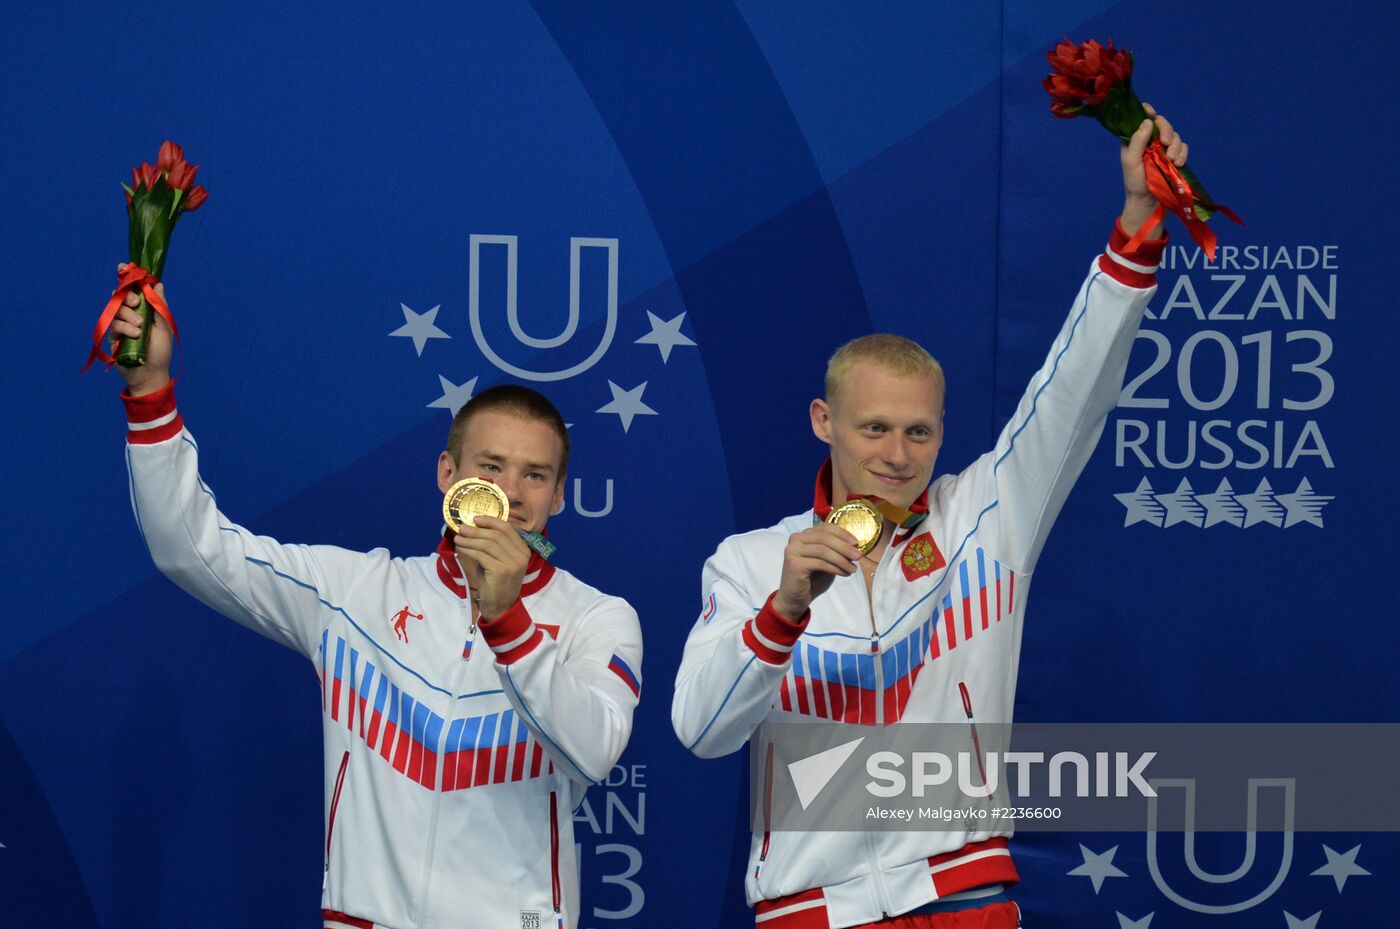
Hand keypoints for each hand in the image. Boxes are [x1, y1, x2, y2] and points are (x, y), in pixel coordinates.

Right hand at [109, 262, 172, 395]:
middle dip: (128, 296)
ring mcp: (120, 325)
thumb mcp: (164, 326)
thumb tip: (158, 284)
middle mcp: (131, 315)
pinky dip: (125, 328)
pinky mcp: (112, 336)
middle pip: (122, 296)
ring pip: (118, 309)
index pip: (134, 290)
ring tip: (140, 328)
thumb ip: (159, 305)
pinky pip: (114, 324)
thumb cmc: (161, 351)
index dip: (128, 278)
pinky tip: (135, 335)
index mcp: (144, 310)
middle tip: (136, 302)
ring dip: (129, 316)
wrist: (151, 374)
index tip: (122, 267)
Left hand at [454, 516, 529, 619]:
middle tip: (462, 527)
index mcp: (523, 550)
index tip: (476, 518)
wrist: (500, 607)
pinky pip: (481, 555)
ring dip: (470, 538)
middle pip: (497, 535)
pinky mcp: (501, 571)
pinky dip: (469, 549)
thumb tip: (473, 527)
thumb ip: (492, 545)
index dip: (491, 521)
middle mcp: (521, 556)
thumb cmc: (496, 582)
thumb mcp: (498, 561)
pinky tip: (461, 547)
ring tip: (458, 537)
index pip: (507, 529)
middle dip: (477, 529)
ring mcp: (513, 564)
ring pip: (488, 544)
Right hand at [773, 523, 860, 620]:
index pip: (825, 528)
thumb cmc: (812, 580)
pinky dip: (835, 568)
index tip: (857, 543)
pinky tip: (844, 573)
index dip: (843, 534)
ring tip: (853, 569)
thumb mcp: (827, 562)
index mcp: (804, 535)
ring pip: (823, 550)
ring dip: (841, 559)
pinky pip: (819, 562)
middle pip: (824, 537)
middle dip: (844, 547)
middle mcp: (796, 539)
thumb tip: (855, 547)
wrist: (795, 599)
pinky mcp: (794, 564)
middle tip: (858, 556)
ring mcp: (793, 550)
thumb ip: (836, 551)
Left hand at [1120, 102, 1187, 237]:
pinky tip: (1178, 164)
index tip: (1151, 112)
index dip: (1147, 111)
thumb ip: (1137, 141)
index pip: (1141, 119)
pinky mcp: (1174, 158)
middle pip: (1162, 123)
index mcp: (1135, 140)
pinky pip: (1183, 148)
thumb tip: (1147, 120)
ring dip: (1176, 145)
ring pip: (1175, 135)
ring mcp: (1163, 149)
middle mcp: (1149, 142)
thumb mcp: (1131, 161)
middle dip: (1167, 130)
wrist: (1148, 203)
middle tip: (1166, 142)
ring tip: (1171, 160)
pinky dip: (1182, 154)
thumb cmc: (1135, 183)